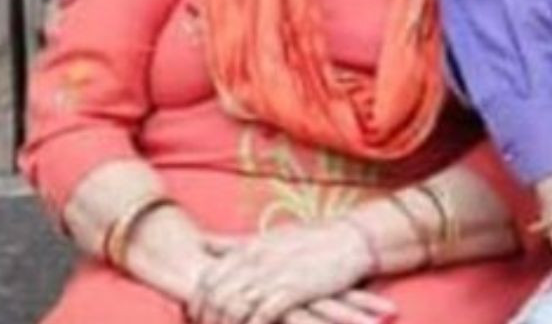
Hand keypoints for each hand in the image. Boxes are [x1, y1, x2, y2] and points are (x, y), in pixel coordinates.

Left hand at [188, 220, 388, 323]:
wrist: (353, 239)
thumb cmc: (313, 238)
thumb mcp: (269, 235)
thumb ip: (234, 243)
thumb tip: (202, 243)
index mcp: (248, 248)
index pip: (208, 277)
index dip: (198, 300)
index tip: (198, 315)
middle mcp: (255, 261)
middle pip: (214, 296)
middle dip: (207, 318)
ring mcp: (273, 276)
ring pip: (232, 308)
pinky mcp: (291, 291)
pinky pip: (260, 317)